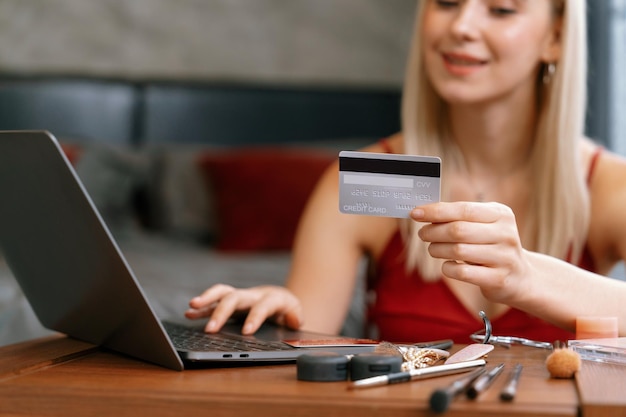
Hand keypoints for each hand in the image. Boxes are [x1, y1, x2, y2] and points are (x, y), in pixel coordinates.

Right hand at [185, 284, 302, 334]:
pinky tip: (189, 314)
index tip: (246, 332)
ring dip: (206, 300)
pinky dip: (202, 308)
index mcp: (271, 298)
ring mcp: (240, 296)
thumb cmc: (287, 308)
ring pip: (222, 293)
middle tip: (211, 328)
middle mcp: (253, 295)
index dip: (255, 318)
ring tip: (192, 307)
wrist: (279, 298)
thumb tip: (294, 321)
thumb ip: (296, 317)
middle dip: (222, 311)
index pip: (262, 307)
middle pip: (236, 297)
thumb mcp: (296, 312)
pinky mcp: (230, 301)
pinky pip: (214, 302)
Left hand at [411, 201, 530, 304]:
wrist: (520, 277)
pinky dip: (448, 268)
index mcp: (501, 214)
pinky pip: (462, 272)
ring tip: (433, 249)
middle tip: (423, 234)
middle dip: (433, 231)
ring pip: (458, 251)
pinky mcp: (498, 279)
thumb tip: (424, 212)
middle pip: (458, 230)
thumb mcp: (485, 226)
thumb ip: (460, 218)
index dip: (436, 211)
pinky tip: (447, 265)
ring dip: (437, 249)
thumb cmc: (493, 246)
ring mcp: (504, 258)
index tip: (415, 213)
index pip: (463, 209)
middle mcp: (506, 234)